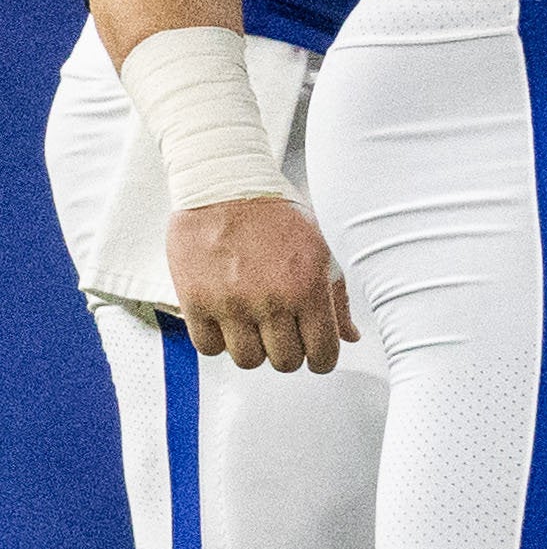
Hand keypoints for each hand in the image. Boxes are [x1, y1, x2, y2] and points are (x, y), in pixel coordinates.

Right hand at [166, 194, 351, 374]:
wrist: (225, 186)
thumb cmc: (277, 215)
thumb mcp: (320, 251)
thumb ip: (335, 298)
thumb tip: (350, 336)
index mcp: (308, 288)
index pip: (322, 352)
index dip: (321, 360)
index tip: (315, 355)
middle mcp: (270, 301)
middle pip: (285, 362)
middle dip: (288, 353)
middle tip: (283, 336)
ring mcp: (231, 304)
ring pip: (248, 361)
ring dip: (253, 350)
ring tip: (254, 328)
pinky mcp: (195, 301)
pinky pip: (208, 347)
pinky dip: (218, 341)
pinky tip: (227, 322)